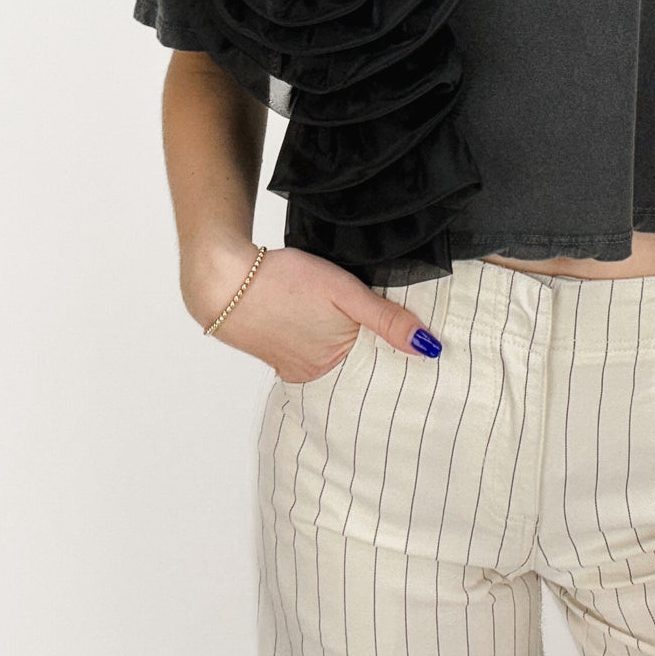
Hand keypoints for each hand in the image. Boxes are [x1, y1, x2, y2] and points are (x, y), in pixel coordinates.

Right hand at [181, 238, 440, 379]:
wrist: (224, 280)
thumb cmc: (284, 280)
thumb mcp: (345, 292)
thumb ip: (387, 320)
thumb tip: (430, 348)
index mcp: (335, 364)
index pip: (381, 368)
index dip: (398, 353)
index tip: (421, 345)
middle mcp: (315, 376)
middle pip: (359, 367)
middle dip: (375, 354)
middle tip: (387, 329)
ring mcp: (295, 369)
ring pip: (335, 361)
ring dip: (346, 347)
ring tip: (352, 325)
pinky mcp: (278, 358)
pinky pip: (312, 355)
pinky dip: (323, 344)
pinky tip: (323, 325)